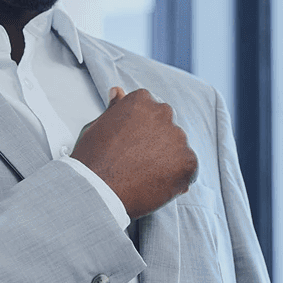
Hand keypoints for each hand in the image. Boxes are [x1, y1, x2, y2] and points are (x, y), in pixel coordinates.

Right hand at [72, 87, 198, 218]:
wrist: (98, 191)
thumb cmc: (93, 161)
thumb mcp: (99, 126)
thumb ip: (115, 108)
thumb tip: (118, 91)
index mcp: (141, 101)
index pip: (151, 112)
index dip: (141, 133)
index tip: (131, 146)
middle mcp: (163, 113)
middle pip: (167, 129)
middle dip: (157, 144)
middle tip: (137, 163)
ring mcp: (177, 137)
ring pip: (178, 149)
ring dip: (168, 161)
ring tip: (143, 177)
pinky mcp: (188, 161)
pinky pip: (189, 170)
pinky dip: (178, 179)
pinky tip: (156, 185)